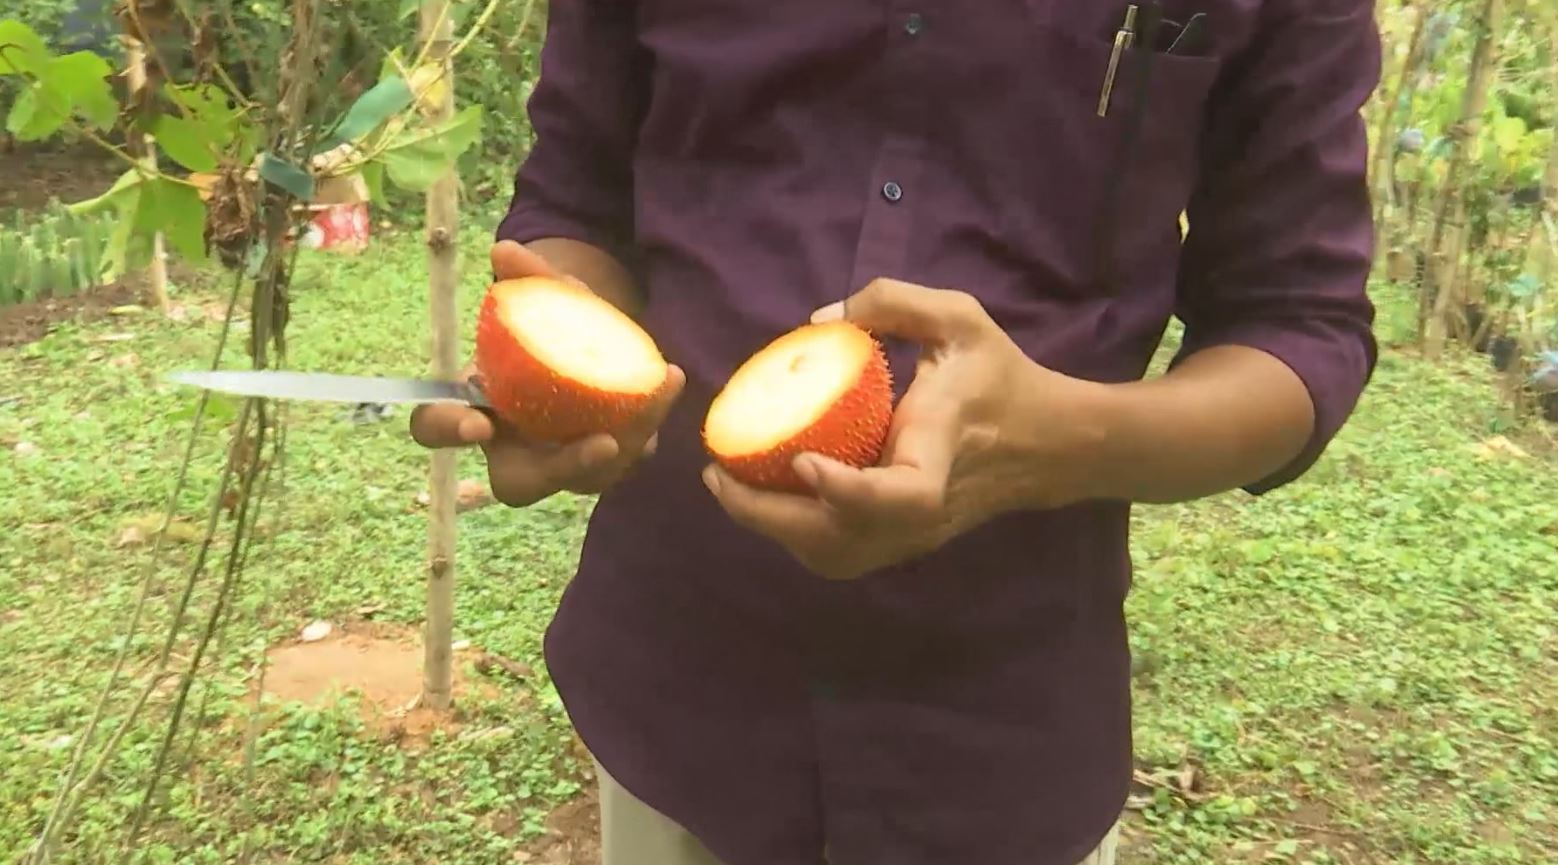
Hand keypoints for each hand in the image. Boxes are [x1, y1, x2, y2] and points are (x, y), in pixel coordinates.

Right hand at [409, 240, 685, 506]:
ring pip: (587, 477)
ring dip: (626, 442)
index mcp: (474, 410)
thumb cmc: (555, 322)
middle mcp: (513, 452)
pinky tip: (668, 379)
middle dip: (563, 468)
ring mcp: (561, 468)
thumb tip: (505, 251)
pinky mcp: (605, 464)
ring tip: (655, 394)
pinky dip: (650, 419)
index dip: (447, 428)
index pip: (435, 428)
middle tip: (605, 443)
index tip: (479, 423)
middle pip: (521, 484)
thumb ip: (527, 278)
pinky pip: (627, 456)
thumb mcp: (546, 296)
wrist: (594, 339)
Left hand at [700, 278, 1110, 579]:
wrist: (1050, 444)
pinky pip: (839, 555)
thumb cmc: (1001, 376)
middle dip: (769, 517)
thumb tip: (817, 322)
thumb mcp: (960, 318)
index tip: (802, 463)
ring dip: (774, 530)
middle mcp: (924, 508)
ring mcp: (914, 535)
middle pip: (843, 541)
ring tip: (729, 486)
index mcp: (942, 449)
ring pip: (834, 557)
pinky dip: (793, 536)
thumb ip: (893, 302)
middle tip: (717, 473)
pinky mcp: (903, 543)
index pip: (903, 494)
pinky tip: (763, 499)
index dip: (850, 492)